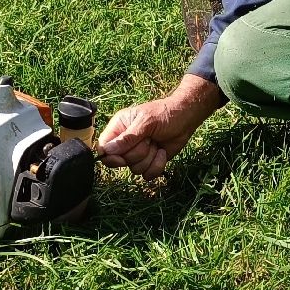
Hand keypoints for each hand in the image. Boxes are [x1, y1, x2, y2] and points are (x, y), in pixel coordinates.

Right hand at [97, 76, 224, 178]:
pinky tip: (162, 152)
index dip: (110, 156)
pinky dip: (157, 165)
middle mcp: (125, 142)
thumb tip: (108, 151)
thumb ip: (128, 137)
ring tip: (156, 143)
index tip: (122, 158)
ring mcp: (137, 154)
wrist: (185, 120)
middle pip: (120, 161)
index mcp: (119, 128)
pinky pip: (147, 175)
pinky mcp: (149, 162)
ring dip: (149, 158)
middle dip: (138, 153)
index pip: (103, 147)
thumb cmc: (165, 114)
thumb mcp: (146, 122)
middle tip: (149, 139)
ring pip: (135, 169)